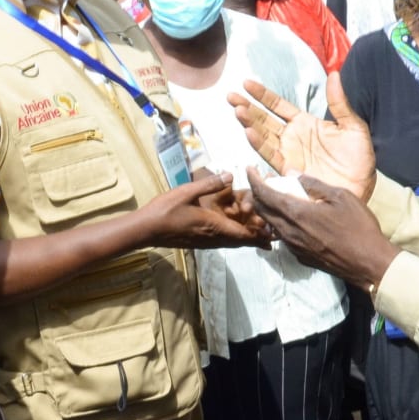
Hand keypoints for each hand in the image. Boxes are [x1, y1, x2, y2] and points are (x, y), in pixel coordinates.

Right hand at [138, 172, 268, 248]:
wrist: (146, 230)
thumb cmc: (165, 210)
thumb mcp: (187, 192)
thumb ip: (210, 184)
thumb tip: (231, 175)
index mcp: (213, 226)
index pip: (243, 234)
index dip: (259, 234)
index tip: (272, 232)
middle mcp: (213, 237)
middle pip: (240, 242)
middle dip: (256, 239)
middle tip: (272, 238)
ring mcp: (205, 242)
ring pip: (231, 243)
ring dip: (245, 240)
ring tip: (259, 238)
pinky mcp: (198, 243)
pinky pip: (222, 242)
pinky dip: (233, 239)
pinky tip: (234, 233)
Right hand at [229, 73, 376, 200]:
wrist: (361, 188)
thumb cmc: (359, 159)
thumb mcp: (353, 127)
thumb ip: (340, 103)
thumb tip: (335, 74)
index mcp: (305, 123)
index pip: (278, 105)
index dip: (262, 95)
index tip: (246, 83)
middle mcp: (292, 137)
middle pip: (264, 119)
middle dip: (247, 107)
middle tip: (231, 97)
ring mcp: (288, 154)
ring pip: (263, 135)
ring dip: (250, 123)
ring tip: (238, 110)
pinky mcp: (288, 171)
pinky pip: (271, 155)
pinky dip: (259, 145)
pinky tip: (250, 133)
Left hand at [244, 169, 399, 288]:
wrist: (368, 264)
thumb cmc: (359, 227)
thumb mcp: (340, 196)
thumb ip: (313, 184)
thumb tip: (291, 173)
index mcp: (296, 213)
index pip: (264, 194)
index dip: (254, 180)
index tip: (250, 169)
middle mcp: (288, 232)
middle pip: (262, 210)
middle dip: (258, 193)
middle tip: (265, 181)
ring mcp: (292, 247)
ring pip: (270, 224)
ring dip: (269, 209)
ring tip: (279, 197)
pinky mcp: (300, 257)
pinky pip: (282, 236)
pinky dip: (280, 223)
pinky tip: (293, 218)